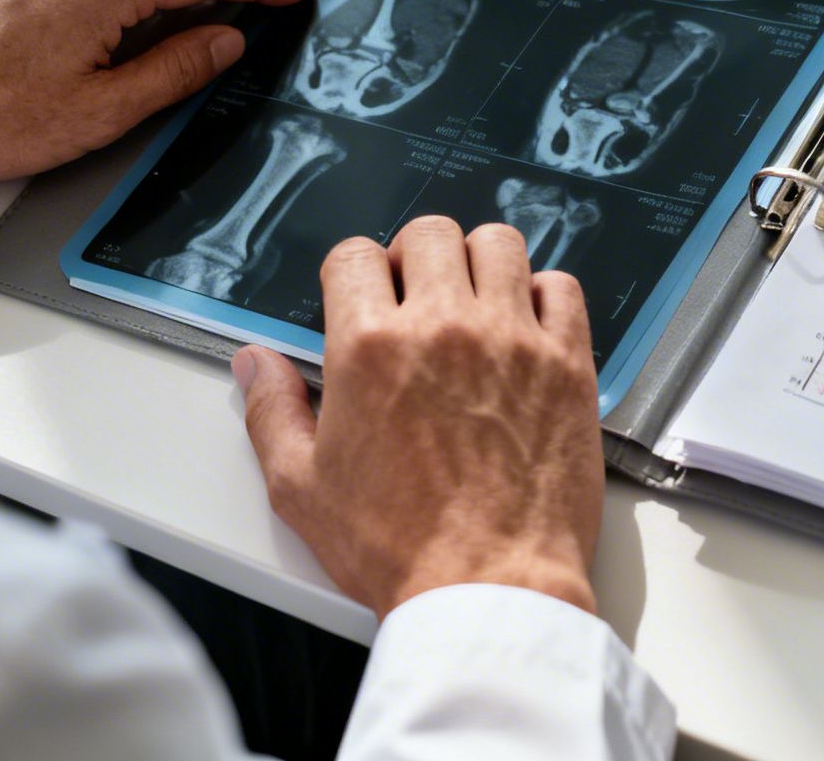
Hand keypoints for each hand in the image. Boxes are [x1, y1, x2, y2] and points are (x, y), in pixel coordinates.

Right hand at [235, 216, 603, 618]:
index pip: (355, 256)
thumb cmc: (399, 548)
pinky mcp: (568, 365)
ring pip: (501, 245)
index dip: (352, 273)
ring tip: (472, 301)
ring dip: (480, 262)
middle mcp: (445, 328)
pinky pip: (563, 288)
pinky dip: (545, 294)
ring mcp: (514, 340)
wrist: (489, 587)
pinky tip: (527, 326)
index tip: (362, 296)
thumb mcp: (301, 488)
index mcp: (371, 348)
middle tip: (416, 296)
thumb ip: (272, 413)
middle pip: (430, 235)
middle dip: (414, 256)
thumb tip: (256, 366)